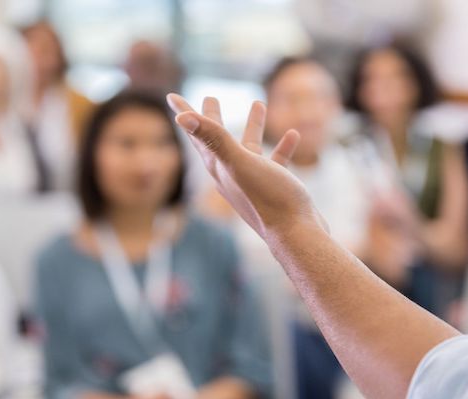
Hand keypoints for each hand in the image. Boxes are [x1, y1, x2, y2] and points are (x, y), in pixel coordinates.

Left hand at [167, 94, 325, 245]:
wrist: (295, 233)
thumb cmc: (267, 197)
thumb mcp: (239, 162)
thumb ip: (214, 139)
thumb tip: (181, 118)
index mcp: (219, 167)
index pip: (196, 135)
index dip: (184, 114)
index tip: (171, 96)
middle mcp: (231, 175)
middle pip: (217, 141)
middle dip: (212, 119)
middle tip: (210, 98)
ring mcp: (252, 183)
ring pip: (249, 149)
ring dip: (252, 127)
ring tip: (258, 104)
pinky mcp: (274, 189)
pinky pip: (275, 162)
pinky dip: (281, 148)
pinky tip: (292, 135)